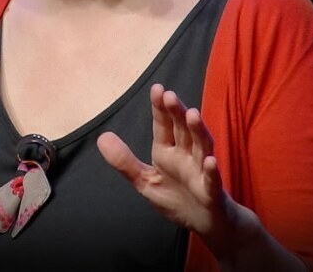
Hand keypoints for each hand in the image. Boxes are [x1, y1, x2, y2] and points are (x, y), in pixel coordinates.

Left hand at [97, 83, 229, 236]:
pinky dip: (211, 171)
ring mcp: (201, 172)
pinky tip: (210, 161)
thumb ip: (124, 161)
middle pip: (183, 130)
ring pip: (201, 147)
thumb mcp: (145, 181)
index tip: (157, 88)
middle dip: (177, 113)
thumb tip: (101, 137)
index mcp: (168, 152)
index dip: (160, 108)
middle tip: (170, 96)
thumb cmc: (177, 198)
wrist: (205, 224)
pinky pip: (211, 180)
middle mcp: (186, 156)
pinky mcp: (211, 192)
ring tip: (192, 115)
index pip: (163, 126)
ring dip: (198, 131)